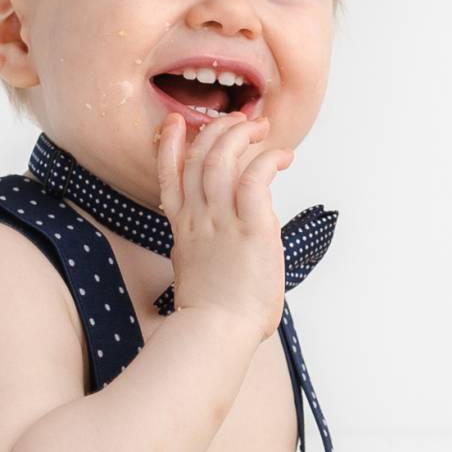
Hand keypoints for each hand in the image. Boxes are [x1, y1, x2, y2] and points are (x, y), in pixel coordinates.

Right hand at [154, 107, 292, 341]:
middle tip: (240, 122)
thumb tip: (228, 229)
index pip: (169, 174)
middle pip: (198, 156)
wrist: (217, 330)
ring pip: (222, 159)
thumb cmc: (214, 308)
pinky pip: (255, 179)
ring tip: (261, 129)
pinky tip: (282, 157)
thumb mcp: (195, 266)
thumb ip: (205, 241)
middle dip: (218, 130)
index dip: (171, 144)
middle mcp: (198, 218)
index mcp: (183, 227)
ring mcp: (222, 221)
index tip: (178, 123)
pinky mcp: (251, 228)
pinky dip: (268, 159)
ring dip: (242, 135)